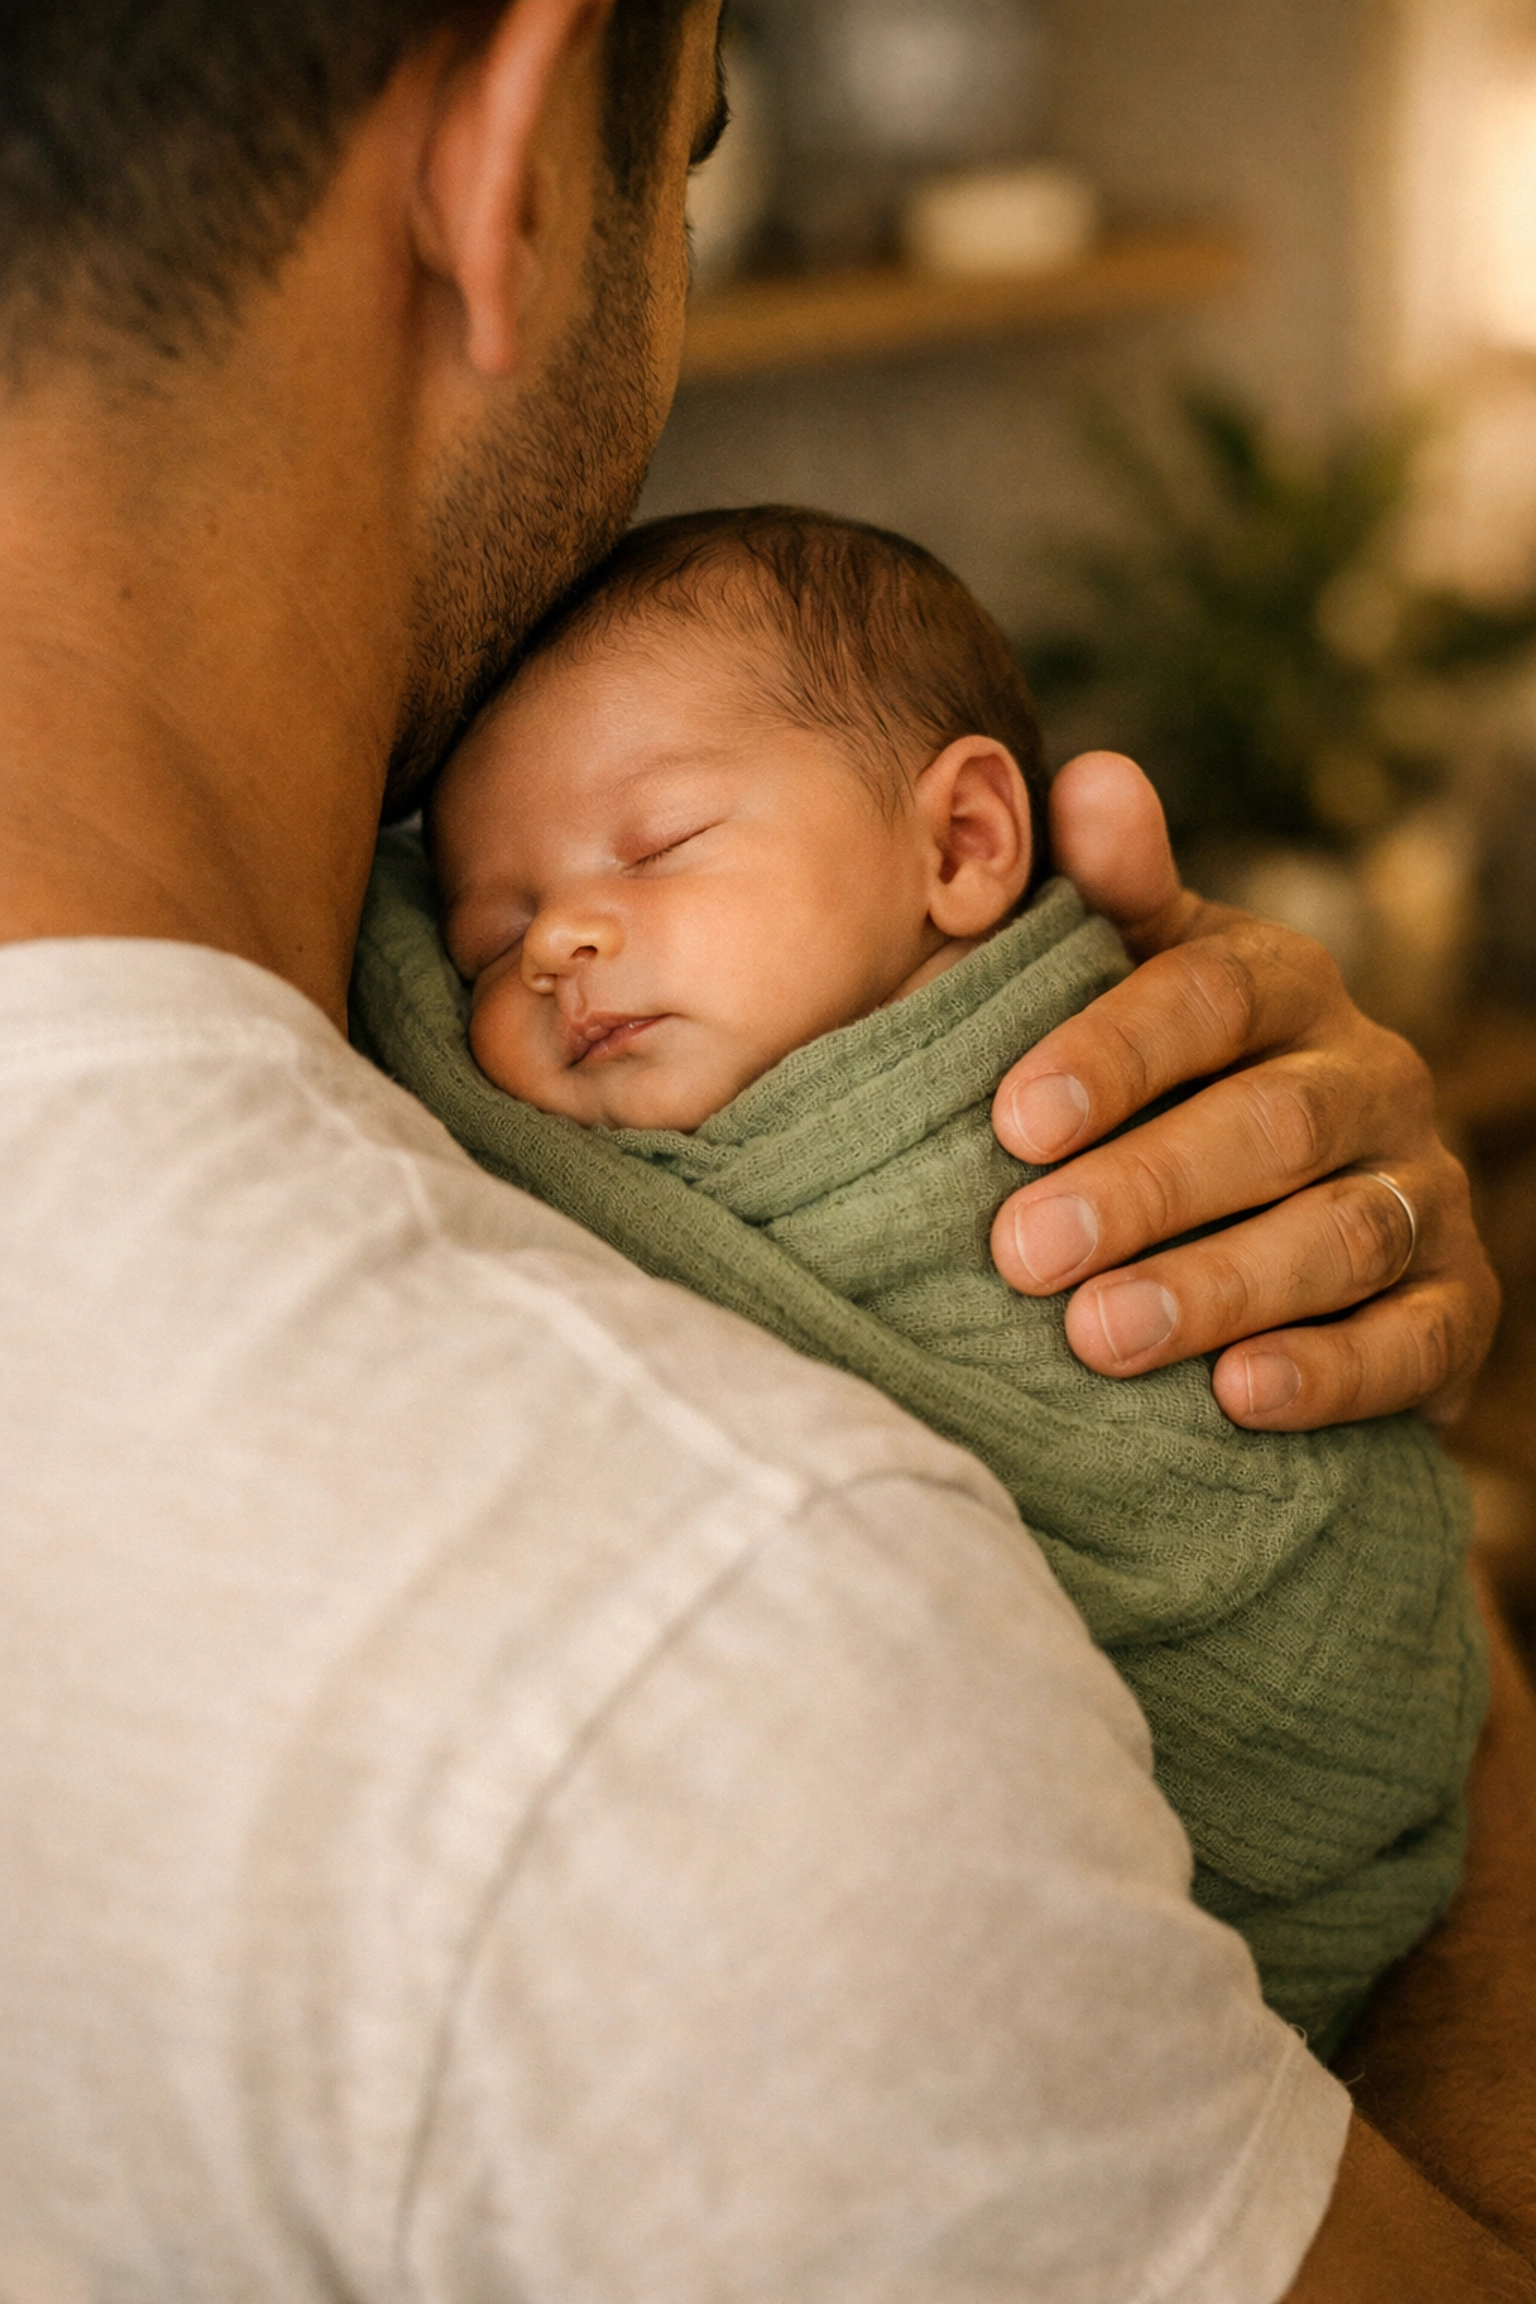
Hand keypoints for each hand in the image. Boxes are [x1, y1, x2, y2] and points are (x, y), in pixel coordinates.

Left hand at [990, 753, 1499, 1430]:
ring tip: (1099, 1338)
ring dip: (1218, 1287)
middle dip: (1145, 1188)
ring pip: (1341, 1234)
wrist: (1278, 1210)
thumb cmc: (1160, 1082)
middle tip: (1023, 1253)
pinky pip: (1416, 1341)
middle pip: (1272, 1124)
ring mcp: (1424, 1189)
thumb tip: (1088, 775)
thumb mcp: (1127, 981)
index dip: (1112, 1056)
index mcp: (1284, 983)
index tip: (1010, 1122)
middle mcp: (1372, 1074)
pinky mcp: (1458, 1304)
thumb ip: (1106, 896)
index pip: (1206, 1000)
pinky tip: (1239, 1399)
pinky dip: (1332, 1373)